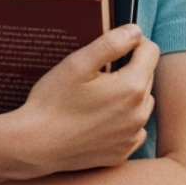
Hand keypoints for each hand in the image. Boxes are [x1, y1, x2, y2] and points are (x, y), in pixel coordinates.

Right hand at [14, 24, 157, 174]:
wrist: (34, 146)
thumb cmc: (52, 102)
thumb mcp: (77, 64)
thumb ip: (111, 43)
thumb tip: (136, 31)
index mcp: (131, 87)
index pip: (151, 52)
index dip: (134, 42)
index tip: (115, 45)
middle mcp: (139, 114)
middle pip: (147, 76)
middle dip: (129, 68)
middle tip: (98, 72)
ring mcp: (131, 136)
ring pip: (142, 103)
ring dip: (129, 94)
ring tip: (98, 95)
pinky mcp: (122, 153)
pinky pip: (133, 129)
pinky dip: (123, 120)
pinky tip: (99, 118)